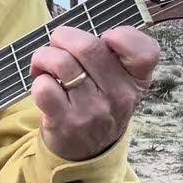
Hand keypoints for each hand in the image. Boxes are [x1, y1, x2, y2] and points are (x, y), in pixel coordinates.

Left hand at [28, 25, 159, 160]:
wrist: (87, 150)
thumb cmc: (99, 101)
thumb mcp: (120, 80)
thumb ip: (111, 53)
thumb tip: (74, 32)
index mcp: (136, 79)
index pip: (145, 51)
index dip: (123, 36)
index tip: (107, 38)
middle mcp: (119, 95)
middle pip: (88, 46)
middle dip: (63, 37)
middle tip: (58, 45)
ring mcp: (93, 110)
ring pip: (61, 62)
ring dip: (44, 56)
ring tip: (44, 64)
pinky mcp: (66, 121)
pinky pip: (44, 87)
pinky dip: (38, 79)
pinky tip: (43, 85)